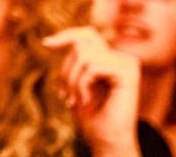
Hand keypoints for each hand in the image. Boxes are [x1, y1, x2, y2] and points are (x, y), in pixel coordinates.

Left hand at [43, 27, 140, 155]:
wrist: (107, 140)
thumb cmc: (91, 115)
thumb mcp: (76, 82)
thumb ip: (73, 60)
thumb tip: (50, 40)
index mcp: (113, 59)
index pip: (88, 35)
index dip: (66, 35)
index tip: (46, 44)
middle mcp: (123, 59)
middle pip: (81, 45)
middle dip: (66, 71)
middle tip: (66, 96)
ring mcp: (128, 64)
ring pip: (84, 55)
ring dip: (72, 80)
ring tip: (74, 100)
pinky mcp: (129, 73)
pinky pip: (91, 67)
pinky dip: (81, 84)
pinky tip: (85, 100)